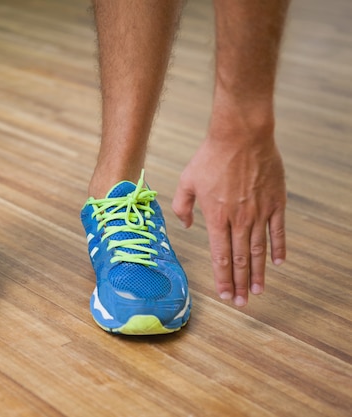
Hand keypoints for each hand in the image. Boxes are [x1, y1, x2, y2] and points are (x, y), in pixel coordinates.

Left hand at [172, 123, 285, 306]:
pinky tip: (278, 263)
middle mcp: (239, 220)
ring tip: (257, 291)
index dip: (222, 277)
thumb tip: (188, 226)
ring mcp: (259, 212)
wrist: (240, 136)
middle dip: (239, 283)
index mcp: (216, 217)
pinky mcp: (276, 202)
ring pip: (259, 250)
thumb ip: (182, 206)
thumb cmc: (210, 157)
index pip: (220, 256)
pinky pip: (278, 231)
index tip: (224, 294)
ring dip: (258, 273)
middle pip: (240, 259)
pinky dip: (278, 248)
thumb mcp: (186, 181)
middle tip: (241, 302)